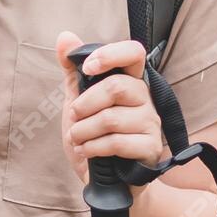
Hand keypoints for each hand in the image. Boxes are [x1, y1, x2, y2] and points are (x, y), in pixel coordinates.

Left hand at [55, 31, 163, 186]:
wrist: (104, 179)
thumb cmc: (94, 135)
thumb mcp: (77, 100)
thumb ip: (72, 70)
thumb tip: (65, 37)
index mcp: (130, 81)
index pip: (133, 53)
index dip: (109, 54)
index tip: (86, 68)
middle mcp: (146, 98)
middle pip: (116, 87)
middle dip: (84, 104)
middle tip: (74, 116)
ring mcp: (151, 123)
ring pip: (111, 118)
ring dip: (83, 130)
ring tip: (77, 138)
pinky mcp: (150, 148)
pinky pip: (116, 142)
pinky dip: (92, 147)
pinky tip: (86, 151)